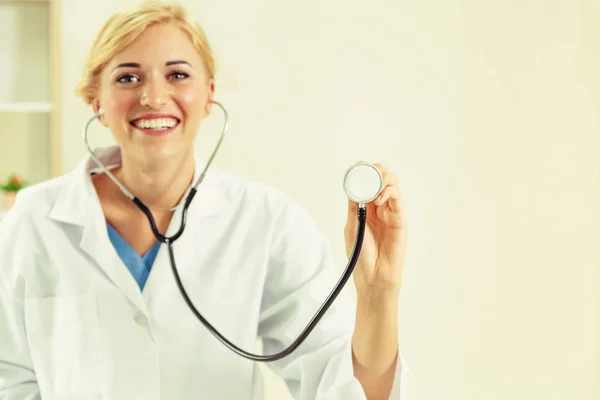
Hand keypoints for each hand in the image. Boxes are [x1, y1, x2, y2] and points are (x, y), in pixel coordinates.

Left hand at [344, 163, 407, 296]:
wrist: (373, 276)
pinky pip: (397, 198)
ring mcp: (391, 211)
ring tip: (374, 185)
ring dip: (383, 178)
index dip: (363, 171)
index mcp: (365, 207)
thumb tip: (353, 185)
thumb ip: (354, 206)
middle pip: (381, 178)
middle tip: (368, 170)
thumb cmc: (361, 256)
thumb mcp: (351, 226)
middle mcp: (379, 206)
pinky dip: (388, 192)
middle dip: (376, 170)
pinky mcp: (400, 218)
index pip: (366, 182)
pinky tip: (379, 199)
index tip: (357, 165)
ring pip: (392, 184)